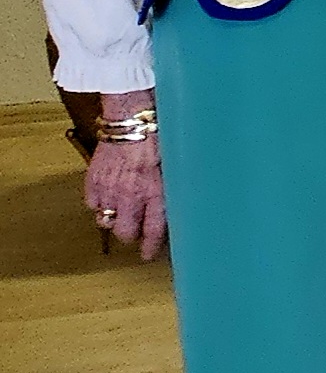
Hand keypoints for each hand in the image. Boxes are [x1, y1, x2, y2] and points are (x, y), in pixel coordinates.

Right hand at [86, 89, 165, 259]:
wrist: (133, 117)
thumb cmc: (162, 135)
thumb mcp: (177, 163)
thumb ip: (177, 185)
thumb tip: (186, 202)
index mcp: (156, 192)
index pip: (152, 230)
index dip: (150, 247)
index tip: (149, 255)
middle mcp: (131, 195)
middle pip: (125, 232)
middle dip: (130, 235)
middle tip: (135, 232)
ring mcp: (109, 189)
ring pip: (105, 220)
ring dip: (113, 220)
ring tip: (121, 214)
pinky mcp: (94, 179)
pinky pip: (92, 203)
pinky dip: (98, 203)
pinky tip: (107, 197)